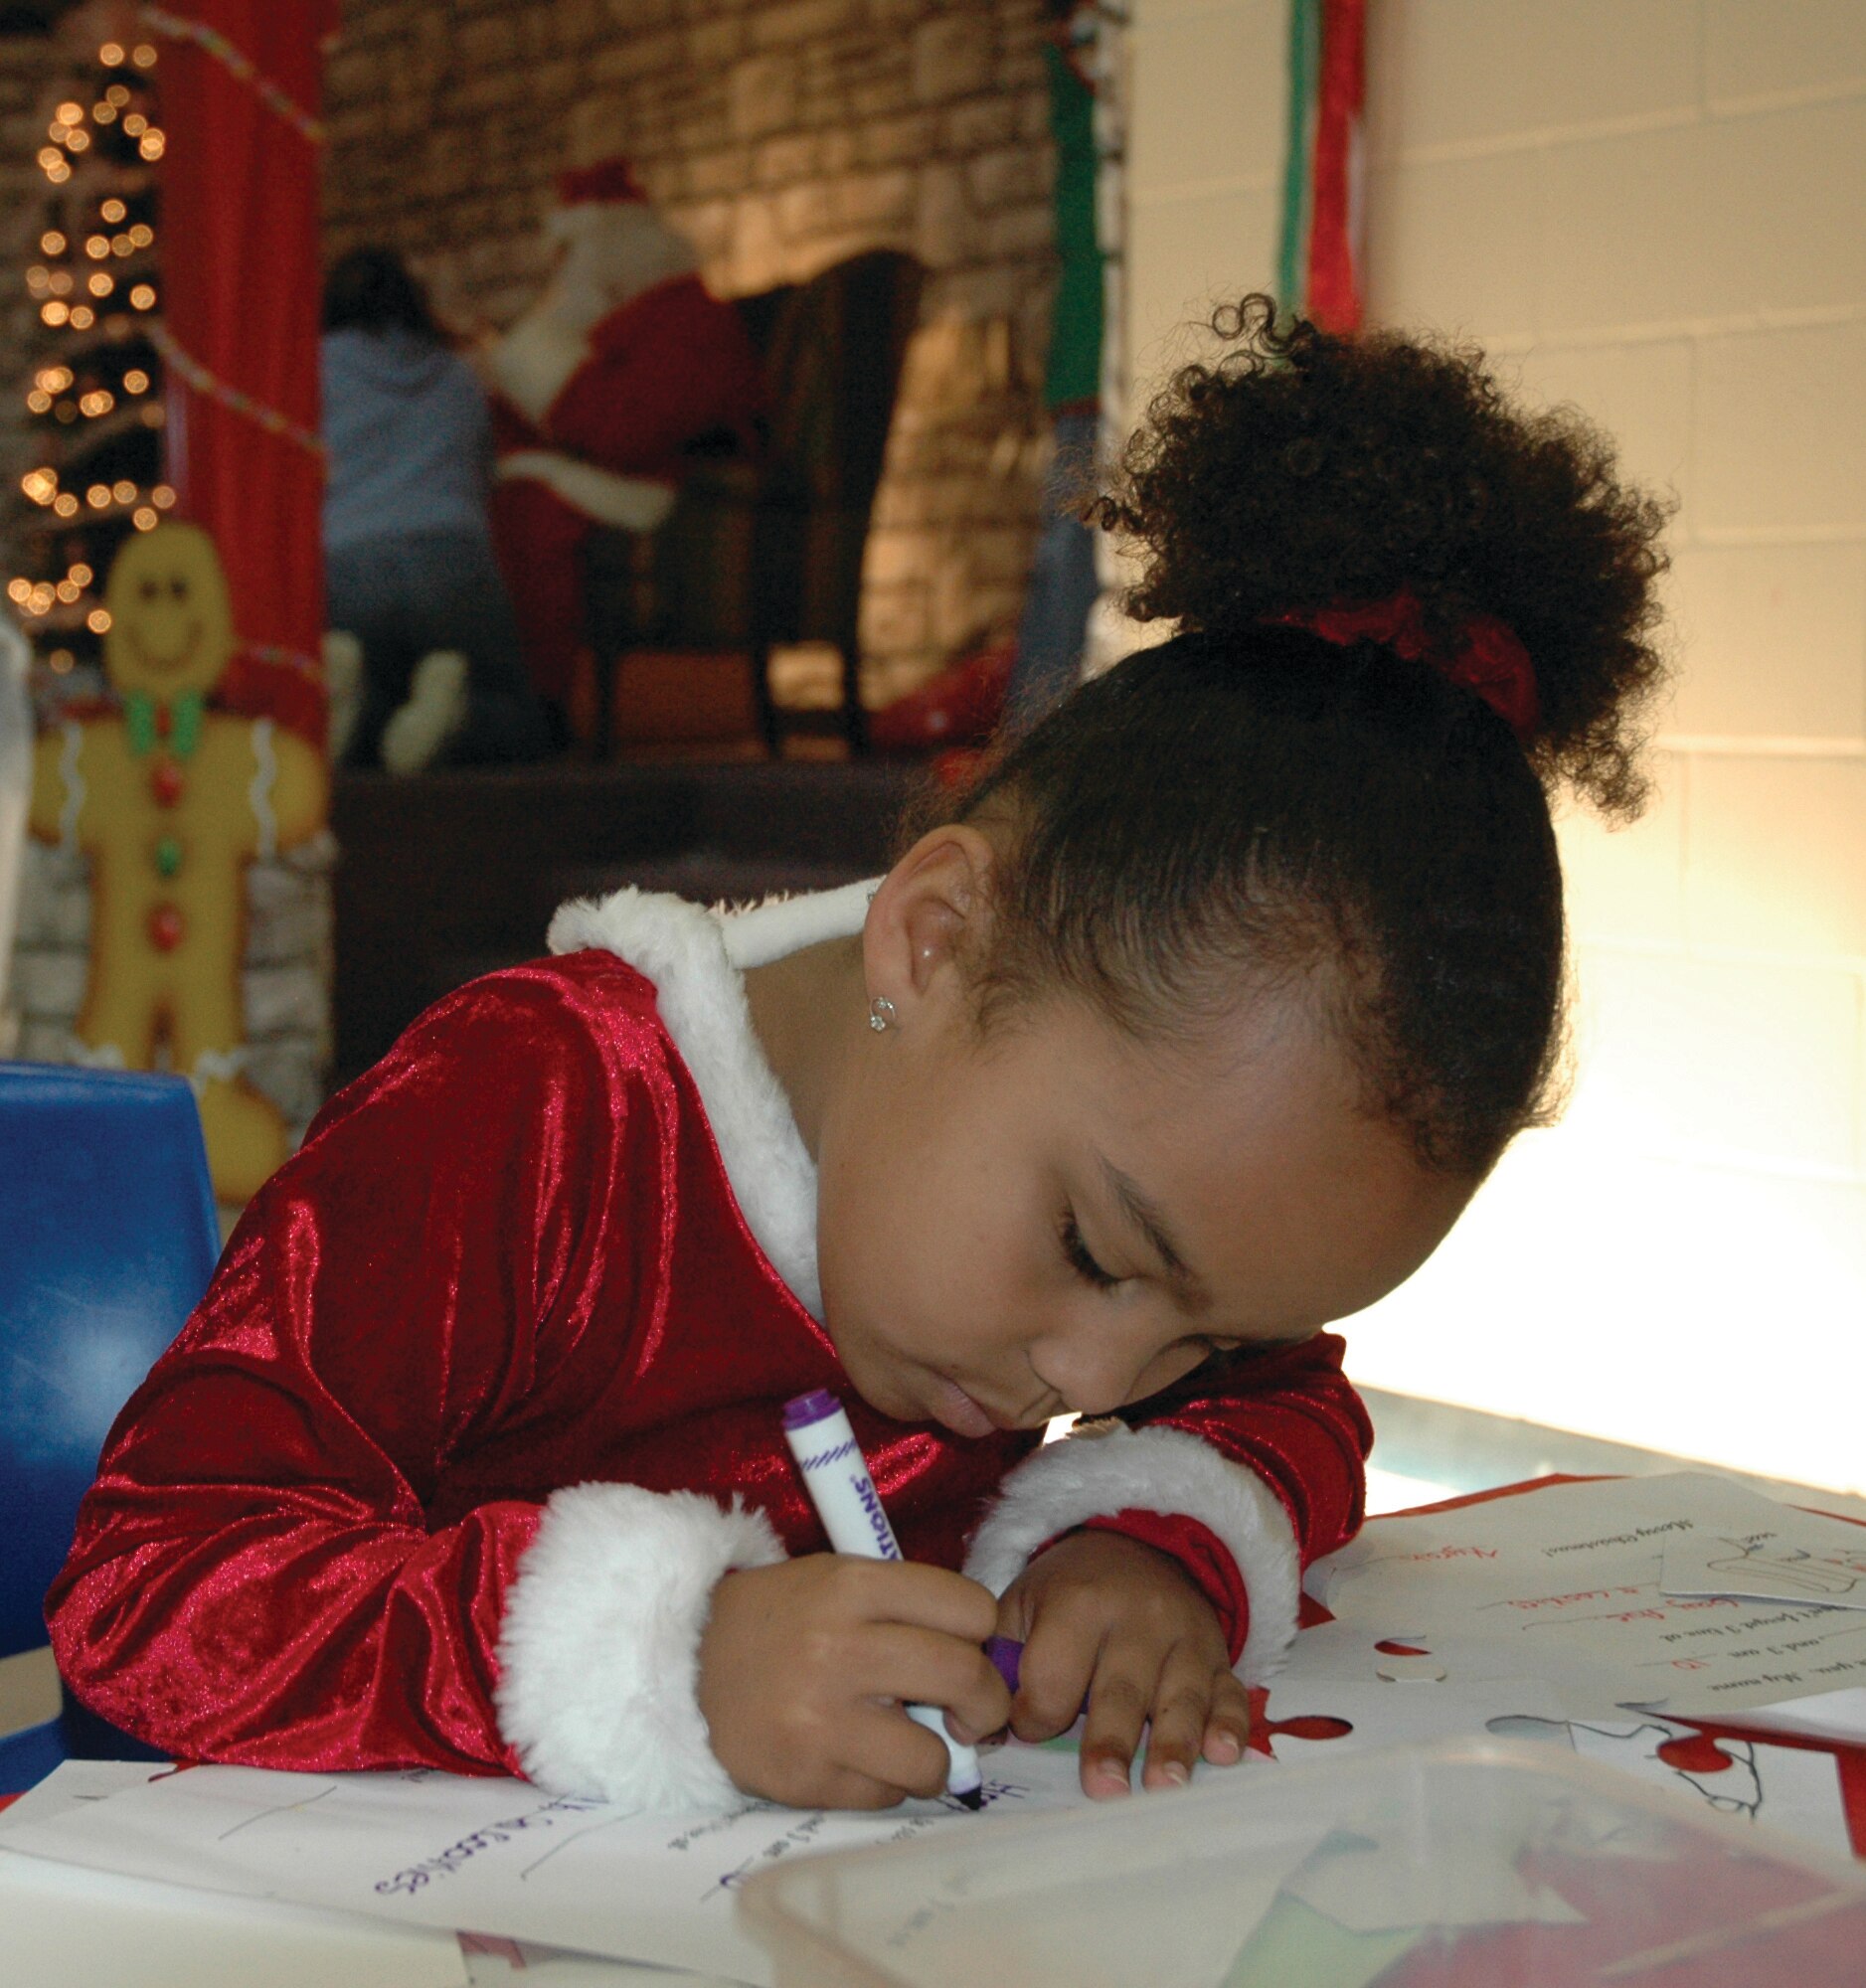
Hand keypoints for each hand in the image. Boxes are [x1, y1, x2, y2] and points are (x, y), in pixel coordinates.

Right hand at [697, 1555, 1009, 1809]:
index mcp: (852, 1586)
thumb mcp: (837, 1579)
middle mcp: (838, 1647)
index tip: (970, 1649)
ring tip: (911, 1745)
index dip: (982, 1634)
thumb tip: (986, 1663)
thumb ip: (907, 1608)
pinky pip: (884, 1796)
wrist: (683, 1666)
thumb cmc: (781, 1619)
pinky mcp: (802, 1776)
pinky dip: (885, 1784)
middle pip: (965, 1677)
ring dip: (934, 1758)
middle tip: (975, 1713)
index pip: (969, 1608)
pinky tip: (859, 1759)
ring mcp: (818, 1718)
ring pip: (932, 1757)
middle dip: (986, 1703)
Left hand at [996, 1529, 1249, 1798]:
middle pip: (1120, 1690)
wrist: (1139, 1547)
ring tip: (1165, 1787)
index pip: (1053, 1675)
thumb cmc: (1071, 1590)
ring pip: (1180, 1697)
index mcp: (1079, 1603)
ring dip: (1174, 1744)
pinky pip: (1230, 1692)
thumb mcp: (1024, 1602)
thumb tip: (974, 1728)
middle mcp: (1137, 1619)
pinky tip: (1223, 1753)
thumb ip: (999, 1661)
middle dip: (1111, 1741)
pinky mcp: (1218, 1657)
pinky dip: (1230, 1724)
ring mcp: (1185, 1638)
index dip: (1035, 1714)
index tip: (1026, 1727)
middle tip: (1104, 1790)